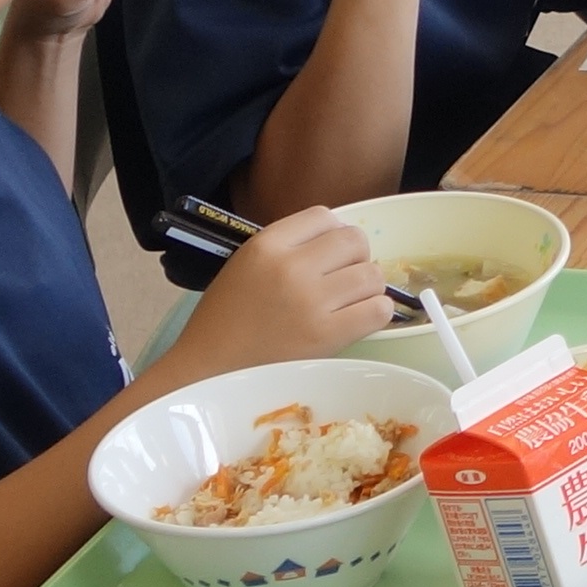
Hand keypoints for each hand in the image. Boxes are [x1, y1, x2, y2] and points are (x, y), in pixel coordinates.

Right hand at [177, 208, 389, 375]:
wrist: (208, 371)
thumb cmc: (225, 320)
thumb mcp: (246, 264)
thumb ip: (288, 247)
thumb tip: (339, 242)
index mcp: (266, 244)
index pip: (323, 215)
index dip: (332, 233)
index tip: (327, 255)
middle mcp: (291, 267)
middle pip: (355, 240)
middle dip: (355, 257)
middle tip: (342, 279)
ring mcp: (311, 302)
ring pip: (372, 275)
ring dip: (367, 287)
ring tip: (349, 302)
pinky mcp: (327, 336)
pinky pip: (379, 310)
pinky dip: (376, 313)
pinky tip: (358, 320)